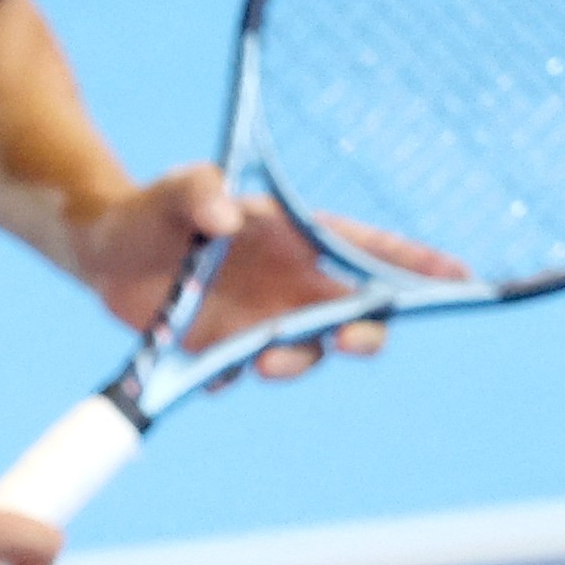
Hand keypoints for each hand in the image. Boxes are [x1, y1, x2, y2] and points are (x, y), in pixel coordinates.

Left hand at [80, 165, 463, 381]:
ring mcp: (264, 319)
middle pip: (355, 313)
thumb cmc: (155, 209)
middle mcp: (291, 282)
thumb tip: (222, 215)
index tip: (458, 278)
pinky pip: (248, 372)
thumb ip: (197, 193)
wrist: (106, 252)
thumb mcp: (175, 191)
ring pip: (306, 351)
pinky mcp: (228, 350)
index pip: (368, 250)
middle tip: (349, 340)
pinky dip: (236, 373)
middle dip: (365, 331)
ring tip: (263, 360)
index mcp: (297, 236)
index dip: (415, 264)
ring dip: (297, 361)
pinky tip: (211, 367)